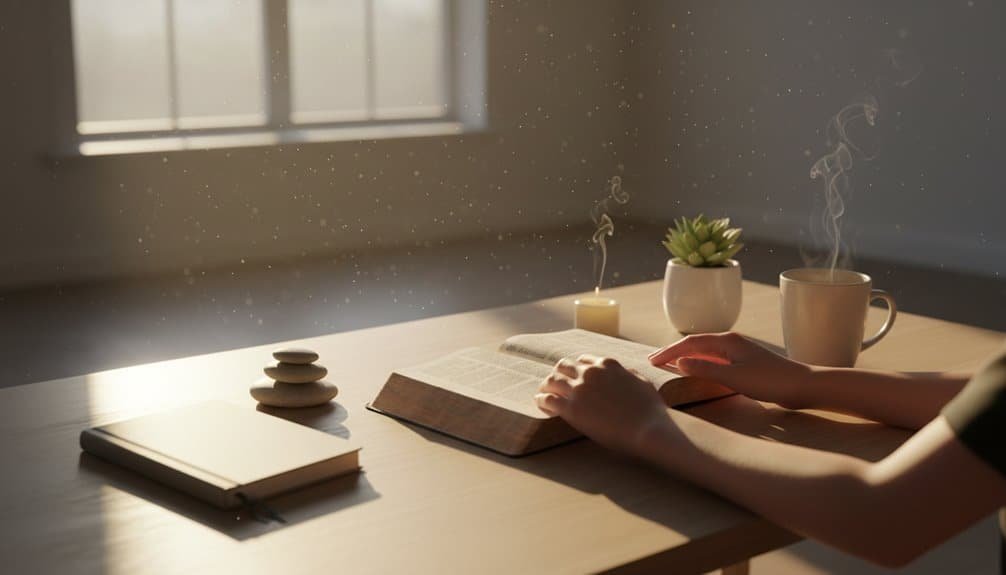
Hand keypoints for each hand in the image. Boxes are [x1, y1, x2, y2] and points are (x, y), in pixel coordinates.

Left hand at [536, 354, 671, 456]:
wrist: (647, 428)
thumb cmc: (650, 410)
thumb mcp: (642, 382)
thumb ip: (629, 374)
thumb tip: (624, 372)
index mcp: (607, 364)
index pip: (584, 360)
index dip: (578, 369)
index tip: (575, 377)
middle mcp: (590, 372)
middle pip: (564, 366)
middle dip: (560, 374)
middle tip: (556, 384)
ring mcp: (579, 389)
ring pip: (552, 380)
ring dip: (547, 385)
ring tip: (544, 392)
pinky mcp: (570, 408)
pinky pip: (547, 398)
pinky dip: (541, 400)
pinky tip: (541, 404)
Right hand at [648, 332, 812, 408]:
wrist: (802, 385)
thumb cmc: (769, 381)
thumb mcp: (733, 377)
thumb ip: (705, 369)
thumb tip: (680, 362)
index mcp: (727, 341)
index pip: (690, 343)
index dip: (669, 352)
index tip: (652, 361)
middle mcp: (731, 342)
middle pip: (696, 344)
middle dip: (674, 352)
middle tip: (654, 361)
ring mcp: (738, 352)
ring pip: (705, 352)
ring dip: (686, 358)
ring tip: (669, 365)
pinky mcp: (745, 363)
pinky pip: (714, 360)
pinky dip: (699, 364)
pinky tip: (696, 372)